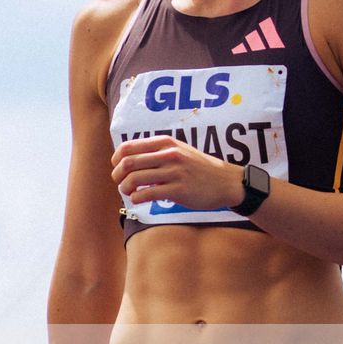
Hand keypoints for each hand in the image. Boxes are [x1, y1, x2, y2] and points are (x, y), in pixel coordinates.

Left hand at [112, 137, 244, 212]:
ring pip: (135, 179)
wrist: (226, 182)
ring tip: (128, 192)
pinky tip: (139, 200)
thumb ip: (157, 152)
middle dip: (117, 175)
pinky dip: (137, 198)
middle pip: (128, 163)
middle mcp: (169, 155)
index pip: (129, 147)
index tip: (116, 167)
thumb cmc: (199, 168)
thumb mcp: (179, 150)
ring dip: (125, 188)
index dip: (116, 158)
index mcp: (166, 143)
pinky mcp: (179, 190)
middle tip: (119, 182)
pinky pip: (148, 194)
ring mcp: (174, 172)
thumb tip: (130, 159)